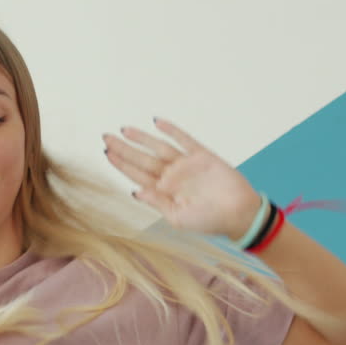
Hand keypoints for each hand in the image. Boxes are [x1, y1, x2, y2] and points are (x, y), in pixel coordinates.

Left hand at [103, 117, 260, 239]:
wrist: (239, 214)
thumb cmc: (210, 221)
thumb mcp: (177, 218)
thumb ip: (157, 202)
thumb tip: (134, 191)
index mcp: (164, 192)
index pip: (137, 175)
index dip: (122, 164)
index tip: (107, 153)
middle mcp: (172, 176)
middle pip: (143, 159)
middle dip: (124, 148)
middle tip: (106, 137)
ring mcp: (186, 165)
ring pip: (159, 147)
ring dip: (142, 138)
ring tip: (124, 129)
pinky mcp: (202, 156)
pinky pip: (184, 140)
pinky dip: (172, 130)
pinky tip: (157, 123)